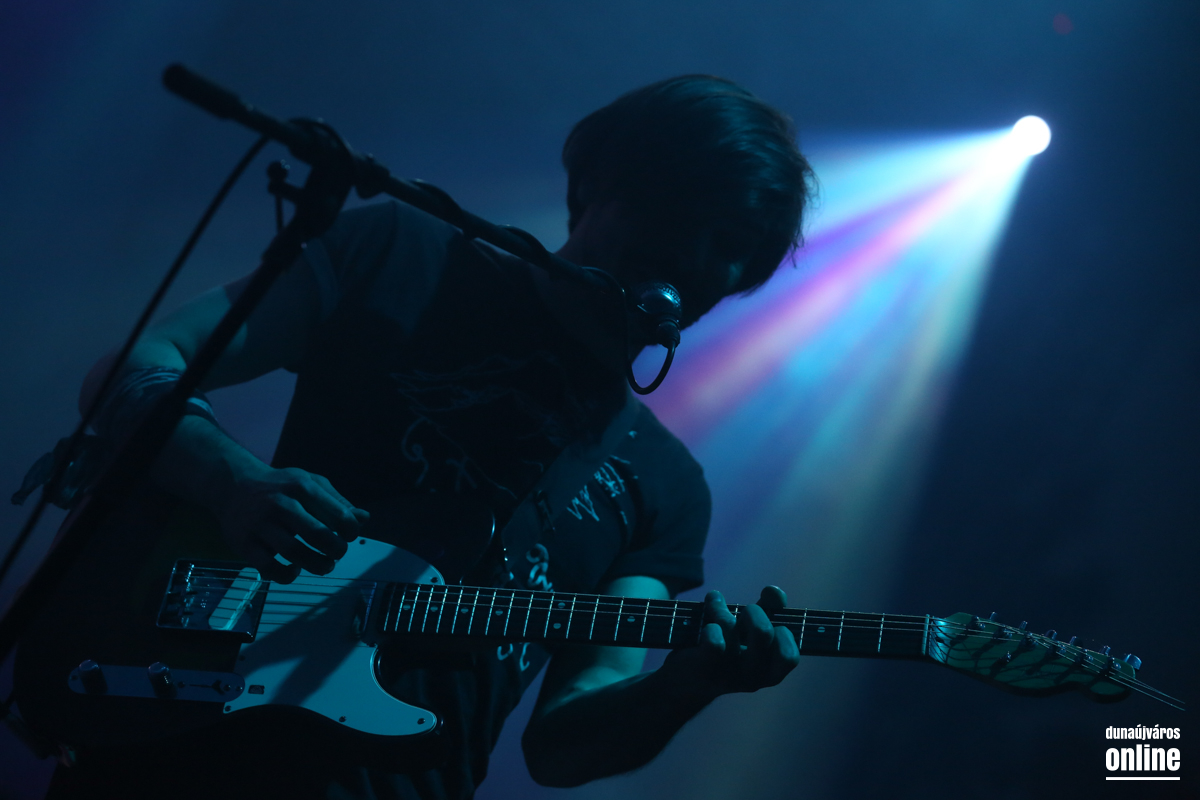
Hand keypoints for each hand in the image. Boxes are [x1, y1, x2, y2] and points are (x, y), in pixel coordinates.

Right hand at [213, 464, 368, 583]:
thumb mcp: (309, 483)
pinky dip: (285, 575)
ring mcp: (259, 524)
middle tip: (338, 553)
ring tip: (324, 565)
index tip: (349, 536)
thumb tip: (364, 519)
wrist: (233, 483)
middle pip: (317, 534)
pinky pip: (268, 567)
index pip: (338, 513)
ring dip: (316, 565)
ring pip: (294, 552)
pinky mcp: (243, 543)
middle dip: (336, 550)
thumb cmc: (280, 487)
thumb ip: (336, 502)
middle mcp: (280, 503)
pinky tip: (294, 570)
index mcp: (301, 486)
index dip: (350, 530)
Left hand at [661, 586, 799, 698]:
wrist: (685, 682)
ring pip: (729, 627)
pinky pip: (713, 642)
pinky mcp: (704, 669)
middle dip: (752, 611)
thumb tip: (775, 591)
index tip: (770, 621)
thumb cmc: (725, 651)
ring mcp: (728, 675)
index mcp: (769, 673)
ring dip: (720, 609)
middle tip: (743, 612)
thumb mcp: (749, 631)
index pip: (789, 656)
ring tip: (714, 605)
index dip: (782, 631)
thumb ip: (767, 611)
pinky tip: (705, 624)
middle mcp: (752, 678)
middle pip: (763, 632)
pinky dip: (709, 624)